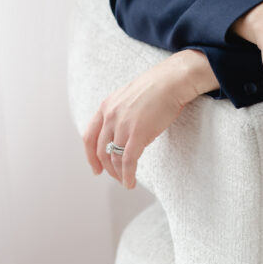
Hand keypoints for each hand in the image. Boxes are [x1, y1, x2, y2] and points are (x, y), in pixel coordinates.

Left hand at [82, 53, 198, 189]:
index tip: (96, 167)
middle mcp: (110, 116)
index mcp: (106, 106)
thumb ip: (120, 113)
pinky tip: (131, 182)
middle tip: (115, 176)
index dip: (90, 155)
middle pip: (101, 150)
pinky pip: (127, 161)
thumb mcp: (129, 96)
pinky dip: (127, 175)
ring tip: (125, 181)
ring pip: (114, 158)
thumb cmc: (158, 86)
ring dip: (118, 173)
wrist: (173, 80)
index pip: (89, 136)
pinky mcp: (137, 134)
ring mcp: (123, 125)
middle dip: (106, 167)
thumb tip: (122, 132)